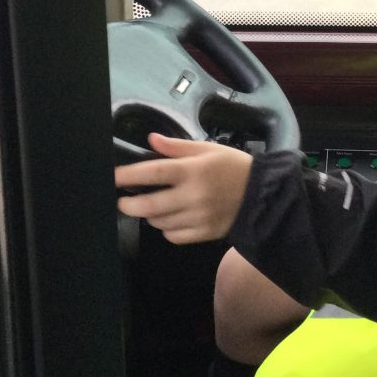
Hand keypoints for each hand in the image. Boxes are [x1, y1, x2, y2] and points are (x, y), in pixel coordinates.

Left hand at [115, 133, 252, 244]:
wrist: (262, 195)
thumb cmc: (233, 167)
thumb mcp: (207, 149)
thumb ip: (176, 146)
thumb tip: (151, 139)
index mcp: (192, 171)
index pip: (153, 172)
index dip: (128, 176)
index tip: (113, 177)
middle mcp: (193, 195)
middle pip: (150, 205)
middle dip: (129, 205)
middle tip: (123, 201)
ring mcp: (198, 217)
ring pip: (159, 222)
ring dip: (149, 215)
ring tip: (151, 207)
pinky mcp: (203, 233)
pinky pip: (173, 236)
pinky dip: (166, 229)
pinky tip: (170, 219)